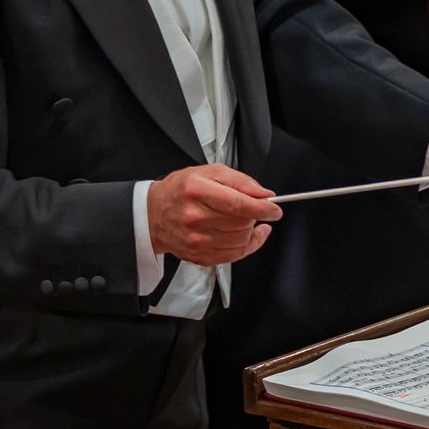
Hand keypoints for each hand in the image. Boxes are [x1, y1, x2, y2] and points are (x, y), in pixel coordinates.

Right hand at [147, 163, 280, 266]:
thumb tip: (265, 195)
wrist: (154, 214)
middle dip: (254, 217)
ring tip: (243, 220)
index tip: (275, 210)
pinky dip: (246, 246)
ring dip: (249, 231)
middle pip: (240, 223)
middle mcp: (194, 217)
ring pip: (240, 240)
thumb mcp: (209, 172)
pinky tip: (246, 236)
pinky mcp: (198, 256)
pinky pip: (233, 256)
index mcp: (197, 191)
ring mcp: (195, 240)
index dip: (262, 209)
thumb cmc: (182, 190)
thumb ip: (240, 181)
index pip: (237, 204)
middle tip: (252, 209)